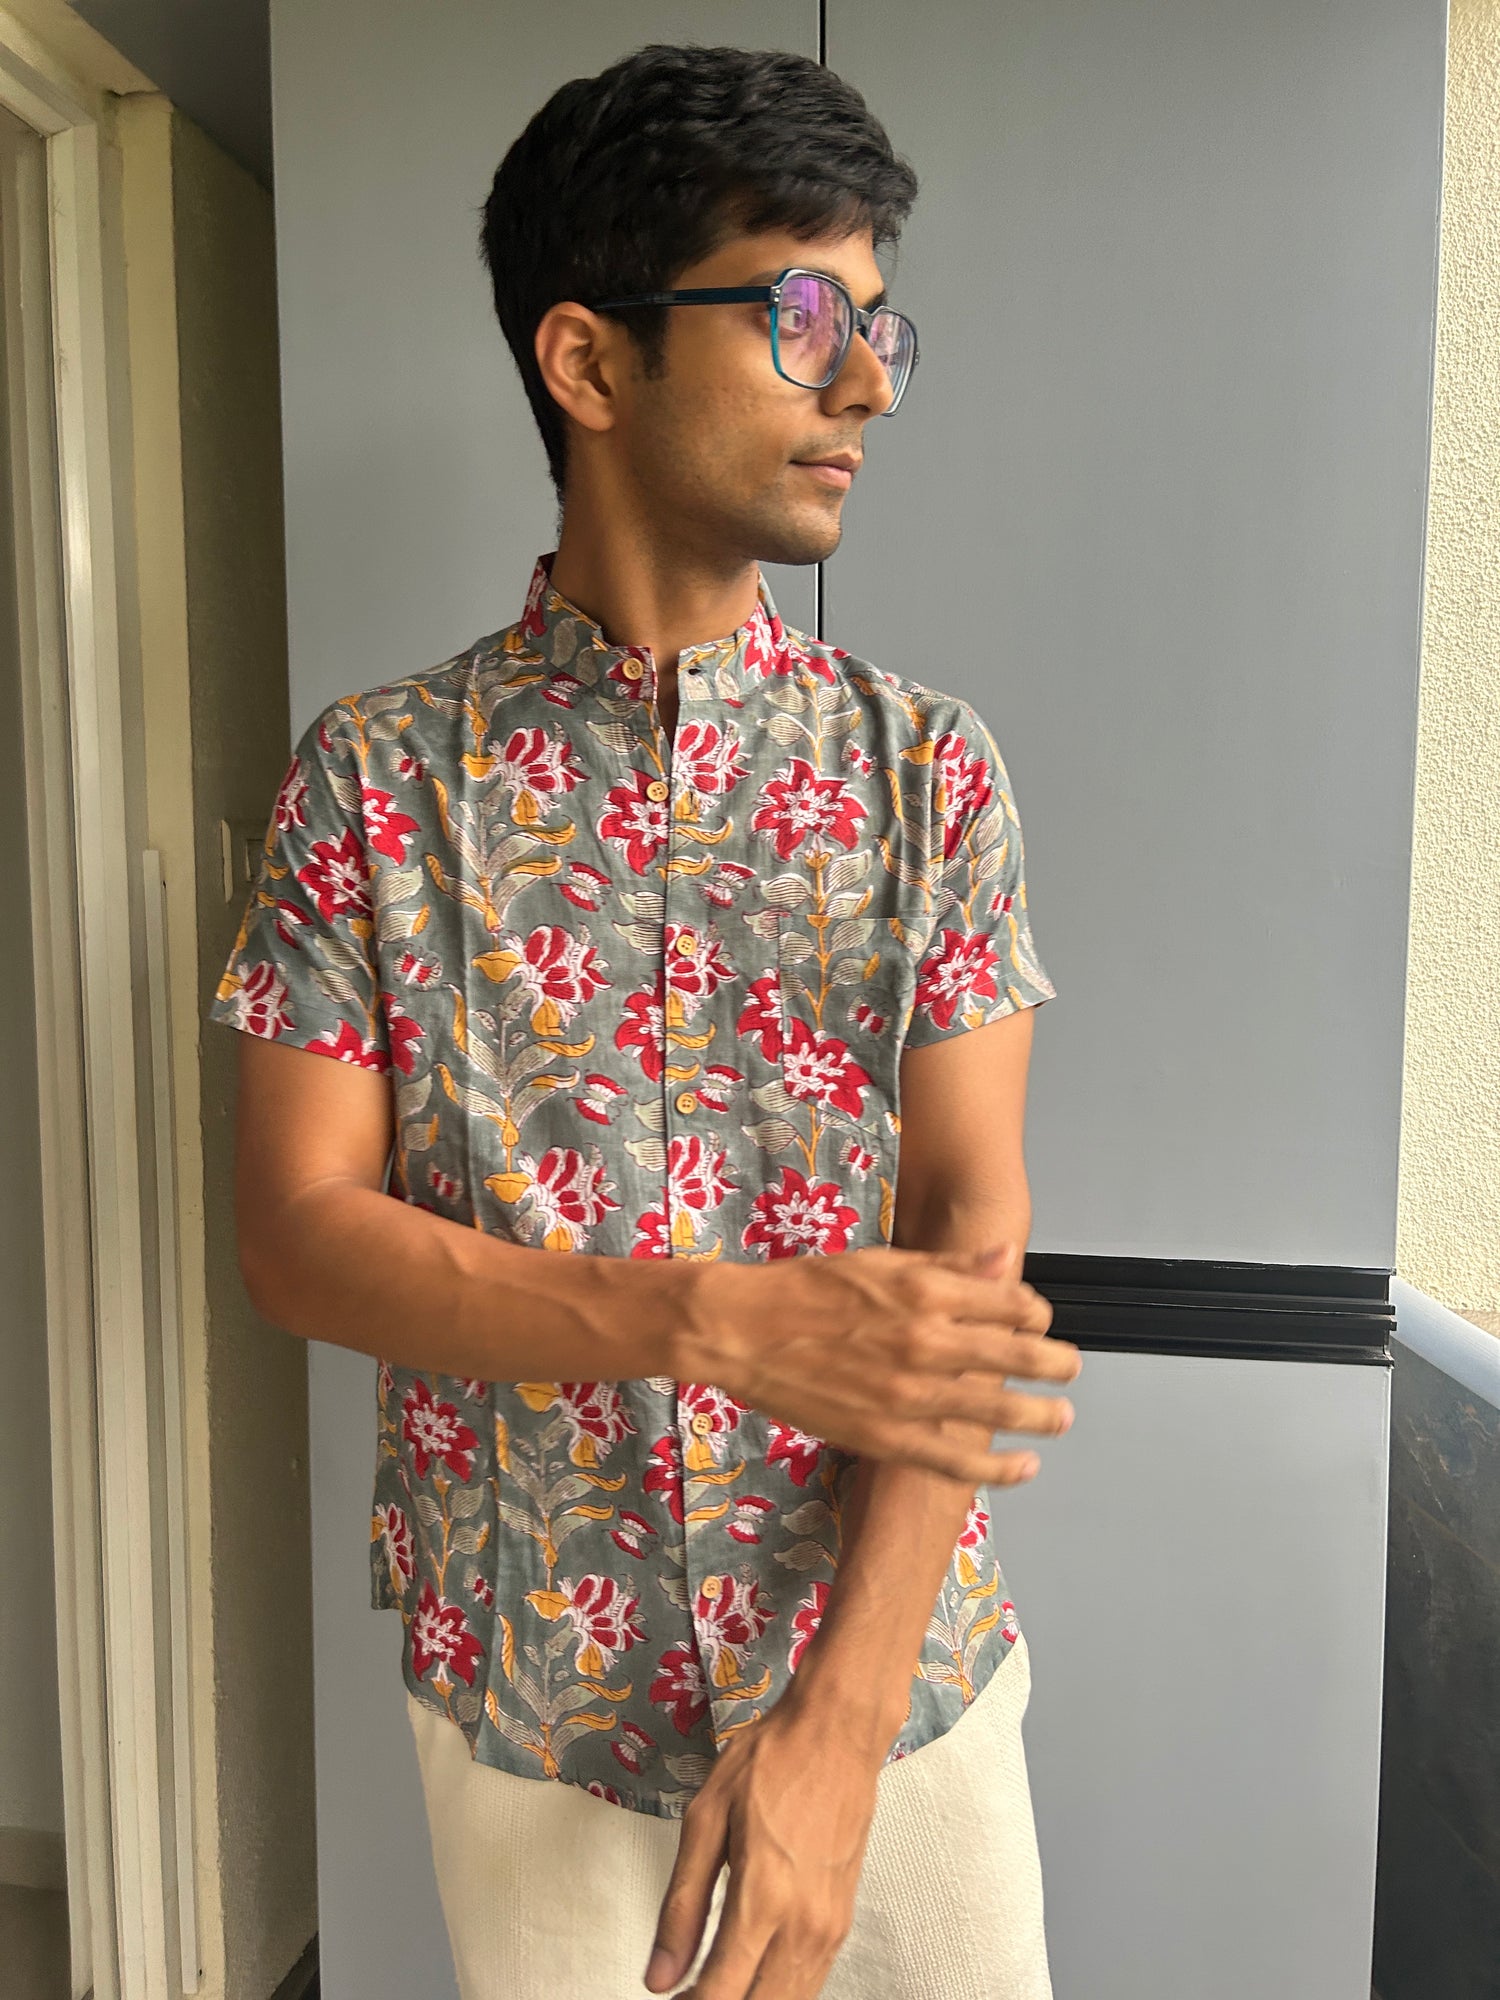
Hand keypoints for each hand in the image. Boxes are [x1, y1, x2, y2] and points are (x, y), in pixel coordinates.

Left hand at [643, 1694, 882, 1998]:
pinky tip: (750, 1973)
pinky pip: (810, 1981)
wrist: (837, 1731)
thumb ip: (682, 1906)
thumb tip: (659, 1977)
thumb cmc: (770, 1760)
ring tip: (711, 1984)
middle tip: (686, 1994)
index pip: (723, 1994)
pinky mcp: (843, 1919)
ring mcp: (830, 1926)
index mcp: (764, 1898)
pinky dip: (778, 1991)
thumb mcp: (706, 1820)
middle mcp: (804, 1925)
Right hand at [674, 1240, 1081, 1485]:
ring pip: (999, 1411)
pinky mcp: (887, 1437)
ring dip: (1041, 1415)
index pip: (1013, 1304)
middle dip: (1056, 1365)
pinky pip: (957, 1461)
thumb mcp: (881, 1261)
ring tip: (1061, 1416)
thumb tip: (1006, 1260)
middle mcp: (927, 1342)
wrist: (742, 1331)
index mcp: (926, 1291)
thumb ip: (948, 1267)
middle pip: (1018, 1356)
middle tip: (1070, 1369)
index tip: (1040, 1322)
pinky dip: (999, 1468)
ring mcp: (909, 1395)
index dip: (1037, 1315)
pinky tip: (1025, 1466)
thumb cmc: (806, 1288)